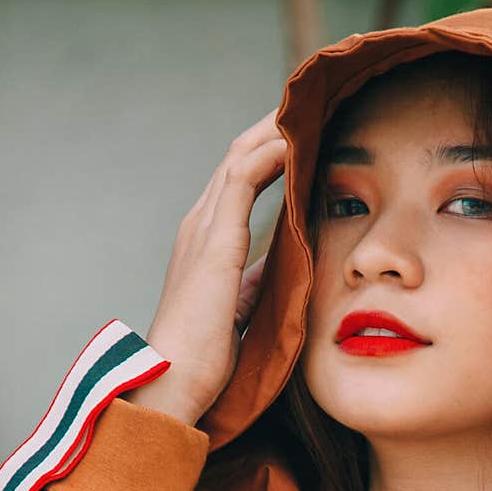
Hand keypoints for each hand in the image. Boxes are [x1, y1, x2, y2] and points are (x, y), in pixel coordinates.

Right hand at [124, 109, 286, 424]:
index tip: (309, 136)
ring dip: (277, 130)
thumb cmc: (204, 358)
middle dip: (276, 128)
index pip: (240, 179)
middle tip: (316, 107)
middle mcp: (199, 224)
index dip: (272, 152)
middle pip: (240, 156)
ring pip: (241, 157)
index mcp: (206, 241)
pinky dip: (273, 152)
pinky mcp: (214, 241)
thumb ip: (253, 283)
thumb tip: (276, 268)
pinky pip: (245, 177)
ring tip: (313, 108)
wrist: (175, 383)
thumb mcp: (238, 310)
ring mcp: (203, 229)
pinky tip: (300, 140)